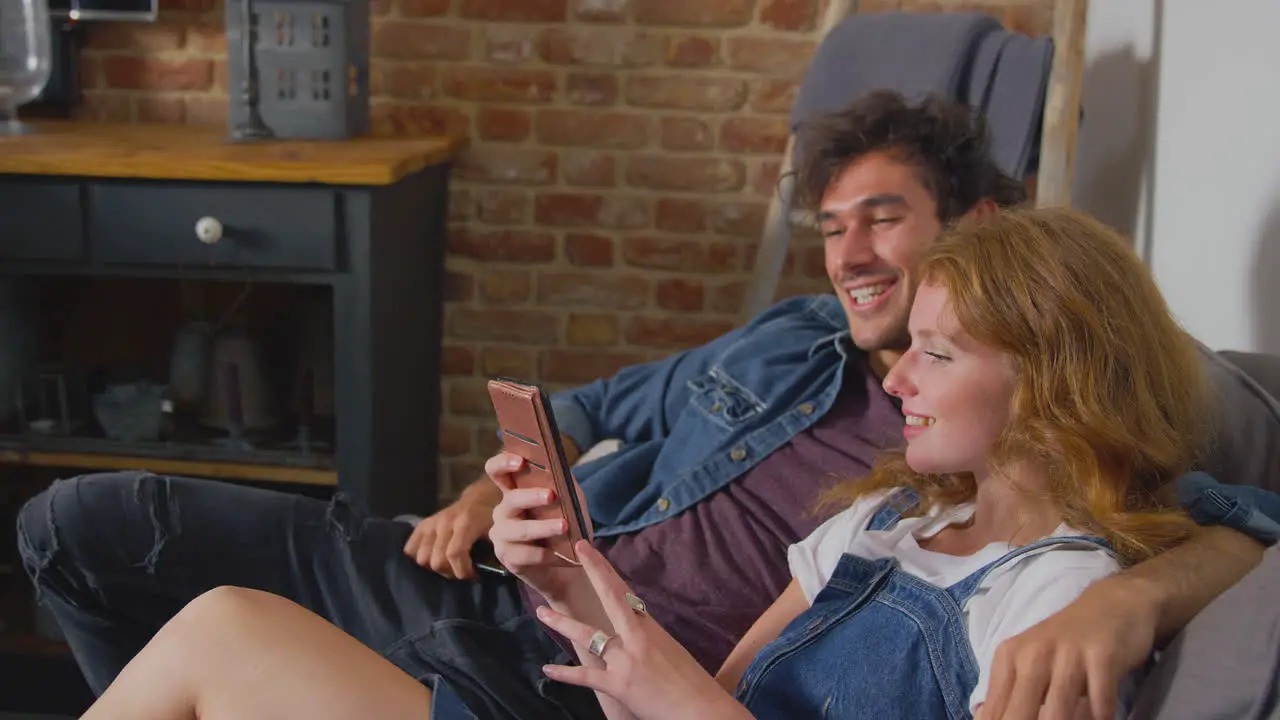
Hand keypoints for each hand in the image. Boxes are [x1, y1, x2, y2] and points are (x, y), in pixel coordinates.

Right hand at [401, 484, 497, 579]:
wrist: (479, 498)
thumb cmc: (491, 518)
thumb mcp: (498, 533)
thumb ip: (493, 552)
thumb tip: (487, 574)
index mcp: (466, 523)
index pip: (454, 553)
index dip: (462, 571)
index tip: (473, 576)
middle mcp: (445, 522)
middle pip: (437, 559)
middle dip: (451, 572)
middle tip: (462, 571)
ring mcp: (432, 523)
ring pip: (422, 557)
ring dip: (435, 567)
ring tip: (449, 565)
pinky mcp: (422, 524)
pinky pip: (410, 548)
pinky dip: (419, 557)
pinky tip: (434, 559)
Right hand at [486, 452, 585, 599]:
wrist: (569, 565)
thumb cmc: (567, 528)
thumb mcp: (571, 503)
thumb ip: (565, 486)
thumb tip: (562, 470)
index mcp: (514, 492)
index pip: (497, 472)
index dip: (503, 463)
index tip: (520, 461)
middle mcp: (503, 511)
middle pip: (511, 499)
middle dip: (531, 496)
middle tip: (551, 495)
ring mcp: (502, 536)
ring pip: (520, 529)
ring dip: (543, 527)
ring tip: (564, 526)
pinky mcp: (508, 558)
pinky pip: (527, 555)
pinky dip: (548, 554)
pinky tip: (562, 554)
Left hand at [537, 541, 745, 719]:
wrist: (701, 710)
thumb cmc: (692, 684)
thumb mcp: (672, 653)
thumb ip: (649, 641)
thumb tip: (634, 635)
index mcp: (652, 629)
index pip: (625, 592)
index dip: (606, 570)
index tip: (591, 551)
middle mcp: (638, 638)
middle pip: (612, 597)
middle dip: (594, 571)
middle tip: (577, 549)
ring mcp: (626, 660)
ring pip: (589, 635)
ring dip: (563, 623)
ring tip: (542, 612)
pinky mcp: (619, 685)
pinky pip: (586, 676)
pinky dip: (565, 674)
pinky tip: (547, 669)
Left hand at [976, 579, 1158, 719]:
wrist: (1113, 605)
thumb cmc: (1067, 642)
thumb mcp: (1029, 660)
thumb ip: (1008, 692)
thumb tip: (983, 718)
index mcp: (1009, 658)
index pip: (994, 711)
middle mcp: (1033, 654)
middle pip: (1019, 715)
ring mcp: (1068, 654)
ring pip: (1058, 714)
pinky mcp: (1102, 657)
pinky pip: (1100, 705)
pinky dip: (1101, 719)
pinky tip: (1102, 719)